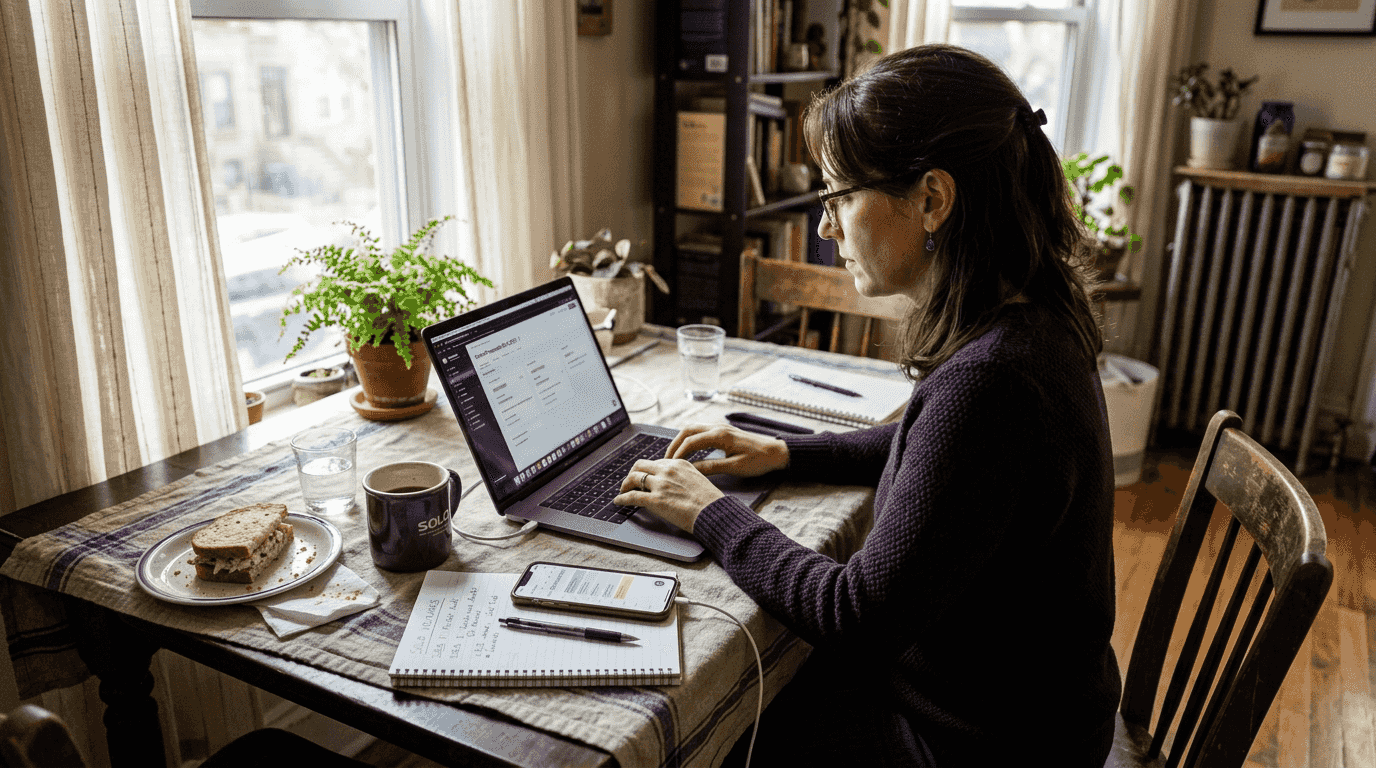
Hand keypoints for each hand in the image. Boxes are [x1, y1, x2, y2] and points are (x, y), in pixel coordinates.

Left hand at [613, 459, 722, 533]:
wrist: (713, 512)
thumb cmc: (710, 500)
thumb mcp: (697, 479)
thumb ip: (682, 477)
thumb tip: (672, 485)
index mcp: (679, 463)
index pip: (656, 462)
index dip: (647, 470)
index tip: (644, 476)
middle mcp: (668, 470)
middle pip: (640, 465)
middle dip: (632, 473)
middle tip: (630, 481)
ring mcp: (660, 484)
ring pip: (633, 478)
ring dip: (625, 485)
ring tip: (623, 491)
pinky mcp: (655, 499)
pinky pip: (632, 496)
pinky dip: (622, 499)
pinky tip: (619, 501)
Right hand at [665, 424, 789, 477]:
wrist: (777, 452)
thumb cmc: (759, 460)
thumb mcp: (735, 467)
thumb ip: (711, 467)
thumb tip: (691, 471)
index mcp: (720, 435)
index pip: (691, 441)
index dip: (678, 454)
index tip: (670, 466)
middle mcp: (718, 427)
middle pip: (687, 430)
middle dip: (674, 444)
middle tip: (666, 460)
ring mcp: (721, 427)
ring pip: (693, 429)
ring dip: (681, 440)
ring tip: (673, 456)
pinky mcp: (724, 431)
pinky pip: (701, 431)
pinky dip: (690, 439)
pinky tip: (688, 451)